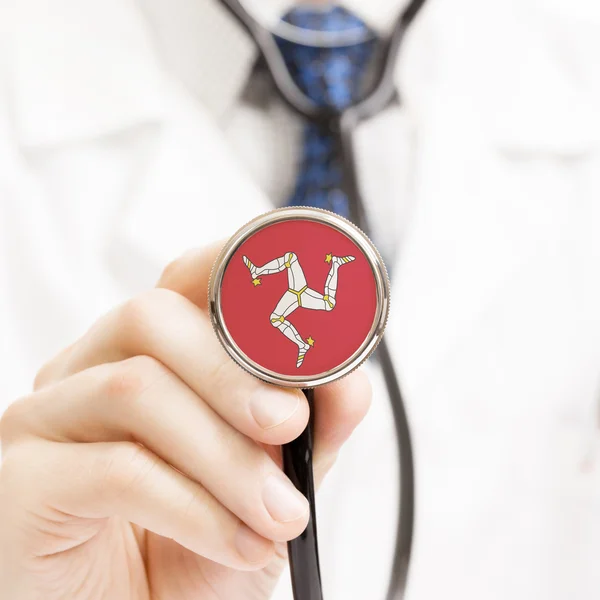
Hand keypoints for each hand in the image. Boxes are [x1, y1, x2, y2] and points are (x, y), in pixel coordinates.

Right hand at [0, 243, 371, 599]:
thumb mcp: (273, 482)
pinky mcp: (22, 480)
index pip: (185, 280)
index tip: (299, 301)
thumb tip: (350, 380)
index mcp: (147, 354)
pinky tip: (236, 542)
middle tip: (288, 425)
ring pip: (136, 388)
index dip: (238, 271)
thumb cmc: (195, 547)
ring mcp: (47, 420)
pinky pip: (115, 468)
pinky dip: (195, 508)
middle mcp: (89, 370)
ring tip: (279, 513)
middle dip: (235, 372)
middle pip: (151, 316)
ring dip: (227, 456)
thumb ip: (312, 427)